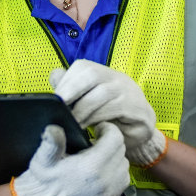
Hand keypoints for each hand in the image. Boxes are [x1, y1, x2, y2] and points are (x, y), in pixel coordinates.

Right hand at [10, 122, 129, 195]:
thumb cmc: (42, 181)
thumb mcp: (42, 159)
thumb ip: (51, 143)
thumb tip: (54, 129)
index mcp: (91, 167)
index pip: (115, 139)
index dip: (108, 129)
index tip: (97, 129)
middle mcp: (104, 180)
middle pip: (121, 151)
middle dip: (111, 142)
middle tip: (96, 141)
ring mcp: (108, 193)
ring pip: (124, 166)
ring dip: (115, 157)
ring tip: (99, 156)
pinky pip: (123, 181)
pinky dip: (117, 172)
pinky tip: (102, 170)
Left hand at [51, 60, 166, 167]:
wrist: (141, 128)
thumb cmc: (110, 115)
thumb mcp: (89, 101)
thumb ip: (73, 88)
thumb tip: (55, 76)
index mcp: (103, 73)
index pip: (82, 67)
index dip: (66, 82)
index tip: (55, 100)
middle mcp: (116, 77)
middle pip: (92, 73)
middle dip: (72, 90)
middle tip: (60, 110)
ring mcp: (128, 90)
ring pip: (102, 93)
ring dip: (83, 109)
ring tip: (72, 123)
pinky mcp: (135, 107)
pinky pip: (115, 108)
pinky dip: (98, 118)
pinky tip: (89, 128)